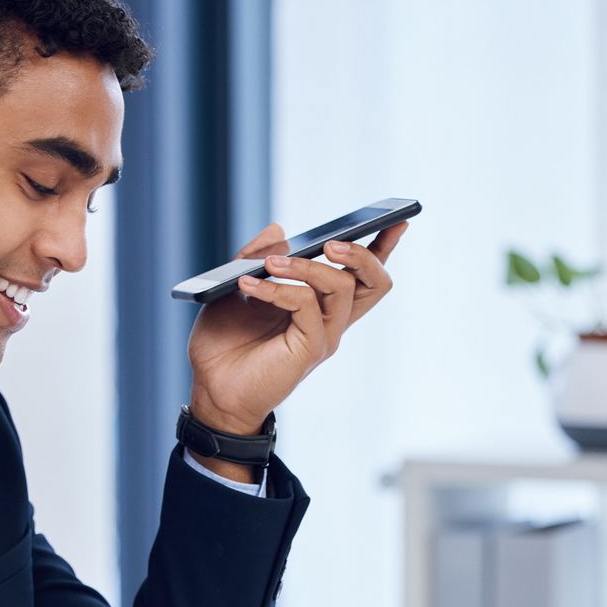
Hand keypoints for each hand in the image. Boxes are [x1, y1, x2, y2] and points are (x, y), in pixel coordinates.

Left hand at [185, 220, 410, 438]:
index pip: (362, 275)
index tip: (395, 219)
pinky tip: (250, 285)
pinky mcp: (310, 348)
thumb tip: (280, 230)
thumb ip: (257, 256)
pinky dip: (278, 288)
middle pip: (375, 283)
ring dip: (307, 266)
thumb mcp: (236, 285)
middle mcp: (330, 320)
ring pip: (343, 286)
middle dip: (363, 253)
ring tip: (273, 263)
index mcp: (320, 305)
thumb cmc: (224, 343)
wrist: (211, 388)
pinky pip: (306, 304)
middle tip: (332, 242)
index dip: (384, 247)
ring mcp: (324, 335)